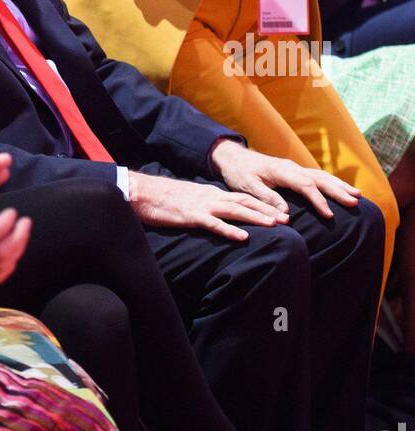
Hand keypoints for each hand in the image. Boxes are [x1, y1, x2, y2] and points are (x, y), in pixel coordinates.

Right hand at [129, 170, 286, 240]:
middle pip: (244, 202)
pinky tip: (242, 238)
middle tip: (286, 219)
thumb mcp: (190, 200)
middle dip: (266, 210)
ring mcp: (202, 205)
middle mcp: (211, 197)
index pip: (242, 198)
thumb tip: (219, 217)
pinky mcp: (191, 215)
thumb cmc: (164, 199)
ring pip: (234, 210)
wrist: (143, 193)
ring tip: (273, 225)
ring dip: (255, 218)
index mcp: (211, 194)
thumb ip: (206, 207)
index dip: (262, 205)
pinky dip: (229, 230)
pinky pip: (213, 224)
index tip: (279, 213)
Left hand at [210, 139, 360, 218]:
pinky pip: (317, 177)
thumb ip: (266, 199)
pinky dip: (331, 183)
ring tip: (357, 196)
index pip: (305, 185)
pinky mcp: (294, 171)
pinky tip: (341, 190)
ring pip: (321, 176)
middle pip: (319, 178)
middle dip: (337, 190)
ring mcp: (294, 168)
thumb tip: (286, 214)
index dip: (318, 200)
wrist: (233, 157)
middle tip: (355, 201)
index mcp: (281, 170)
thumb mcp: (247, 188)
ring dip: (339, 185)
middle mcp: (291, 167)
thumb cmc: (239, 173)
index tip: (329, 215)